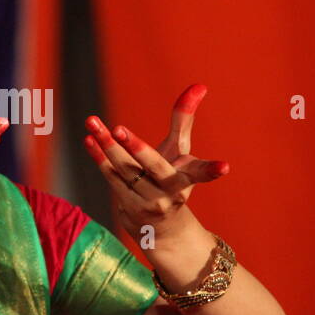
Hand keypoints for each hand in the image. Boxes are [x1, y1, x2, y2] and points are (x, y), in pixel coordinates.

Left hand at [82, 83, 228, 238]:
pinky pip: (112, 177)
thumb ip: (184, 119)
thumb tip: (200, 85)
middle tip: (119, 129)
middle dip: (137, 148)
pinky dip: (100, 157)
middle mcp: (172, 192)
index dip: (213, 170)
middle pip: (155, 166)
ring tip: (92, 123)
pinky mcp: (129, 207)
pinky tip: (90, 139)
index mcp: (188, 177)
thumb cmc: (172, 179)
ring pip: (125, 169)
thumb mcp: (180, 151)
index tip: (225, 167)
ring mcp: (150, 203)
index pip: (202, 172)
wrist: (161, 228)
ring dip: (107, 145)